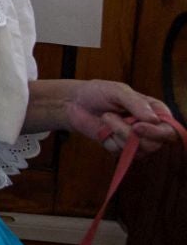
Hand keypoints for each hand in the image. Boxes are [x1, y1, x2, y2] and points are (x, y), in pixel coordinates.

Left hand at [58, 80, 177, 154]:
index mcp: (155, 112)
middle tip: (110, 117)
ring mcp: (136, 140)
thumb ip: (136, 103)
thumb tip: (154, 120)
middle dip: (131, 134)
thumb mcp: (117, 91)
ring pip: (138, 151)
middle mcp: (150, 128)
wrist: (74, 103)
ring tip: (106, 117)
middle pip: (155, 144)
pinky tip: (103, 129)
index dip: (159, 133)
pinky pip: (121, 153)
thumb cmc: (98, 92)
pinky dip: (110, 141)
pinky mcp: (122, 149)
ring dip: (118, 134)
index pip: (170, 130)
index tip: (137, 127)